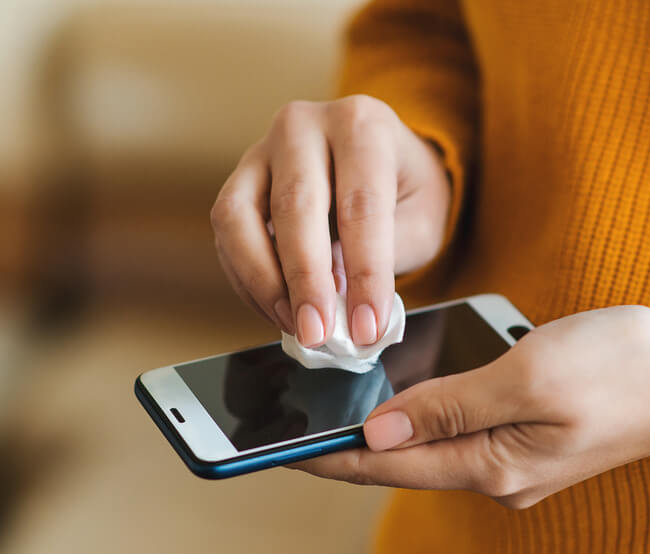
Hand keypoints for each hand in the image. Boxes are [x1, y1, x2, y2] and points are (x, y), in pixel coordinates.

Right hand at [211, 95, 450, 345]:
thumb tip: (351, 309)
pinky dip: (249, 281)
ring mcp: (262, 149)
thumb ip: (390, 255)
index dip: (365, 273)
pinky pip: (227, 234)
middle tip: (319, 333)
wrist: (382, 161)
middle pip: (296, 205)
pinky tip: (279, 312)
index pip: (362, 204)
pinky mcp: (238, 181)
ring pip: (240, 217)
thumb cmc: (405, 191)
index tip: (367, 327)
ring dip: (264, 282)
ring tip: (296, 326)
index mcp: (362, 124)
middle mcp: (304, 125)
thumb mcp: (422, 218)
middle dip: (306, 280)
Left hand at [291, 307, 649, 508]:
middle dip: (343, 441)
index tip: (270, 446)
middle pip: (401, 462)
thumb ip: (451, 405)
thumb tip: (377, 433)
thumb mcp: (531, 374)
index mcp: (495, 468)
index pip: (386, 467)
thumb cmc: (627, 366)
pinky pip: (462, 428)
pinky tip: (402, 393)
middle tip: (287, 417)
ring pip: (430, 444)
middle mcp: (500, 474)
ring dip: (381, 425)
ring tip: (330, 404)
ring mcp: (518, 458)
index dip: (324, 455)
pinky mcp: (532, 436)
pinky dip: (424, 411)